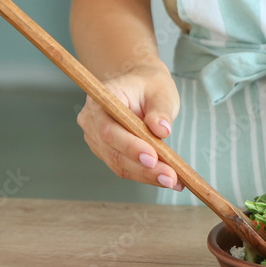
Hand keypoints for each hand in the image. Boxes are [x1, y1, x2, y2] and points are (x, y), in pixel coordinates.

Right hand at [76, 64, 183, 188]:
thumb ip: (160, 110)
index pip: (109, 129)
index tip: (153, 157)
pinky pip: (124, 167)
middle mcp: (92, 120)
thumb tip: (162, 130)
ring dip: (146, 176)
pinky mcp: (107, 151)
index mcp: (102, 98)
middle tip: (170, 177)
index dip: (129, 146)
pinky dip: (145, 175)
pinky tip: (167, 179)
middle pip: (113, 151)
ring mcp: (96, 138)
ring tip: (173, 181)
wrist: (140, 85)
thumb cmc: (149, 85)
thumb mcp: (160, 91)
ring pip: (119, 164)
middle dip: (143, 168)